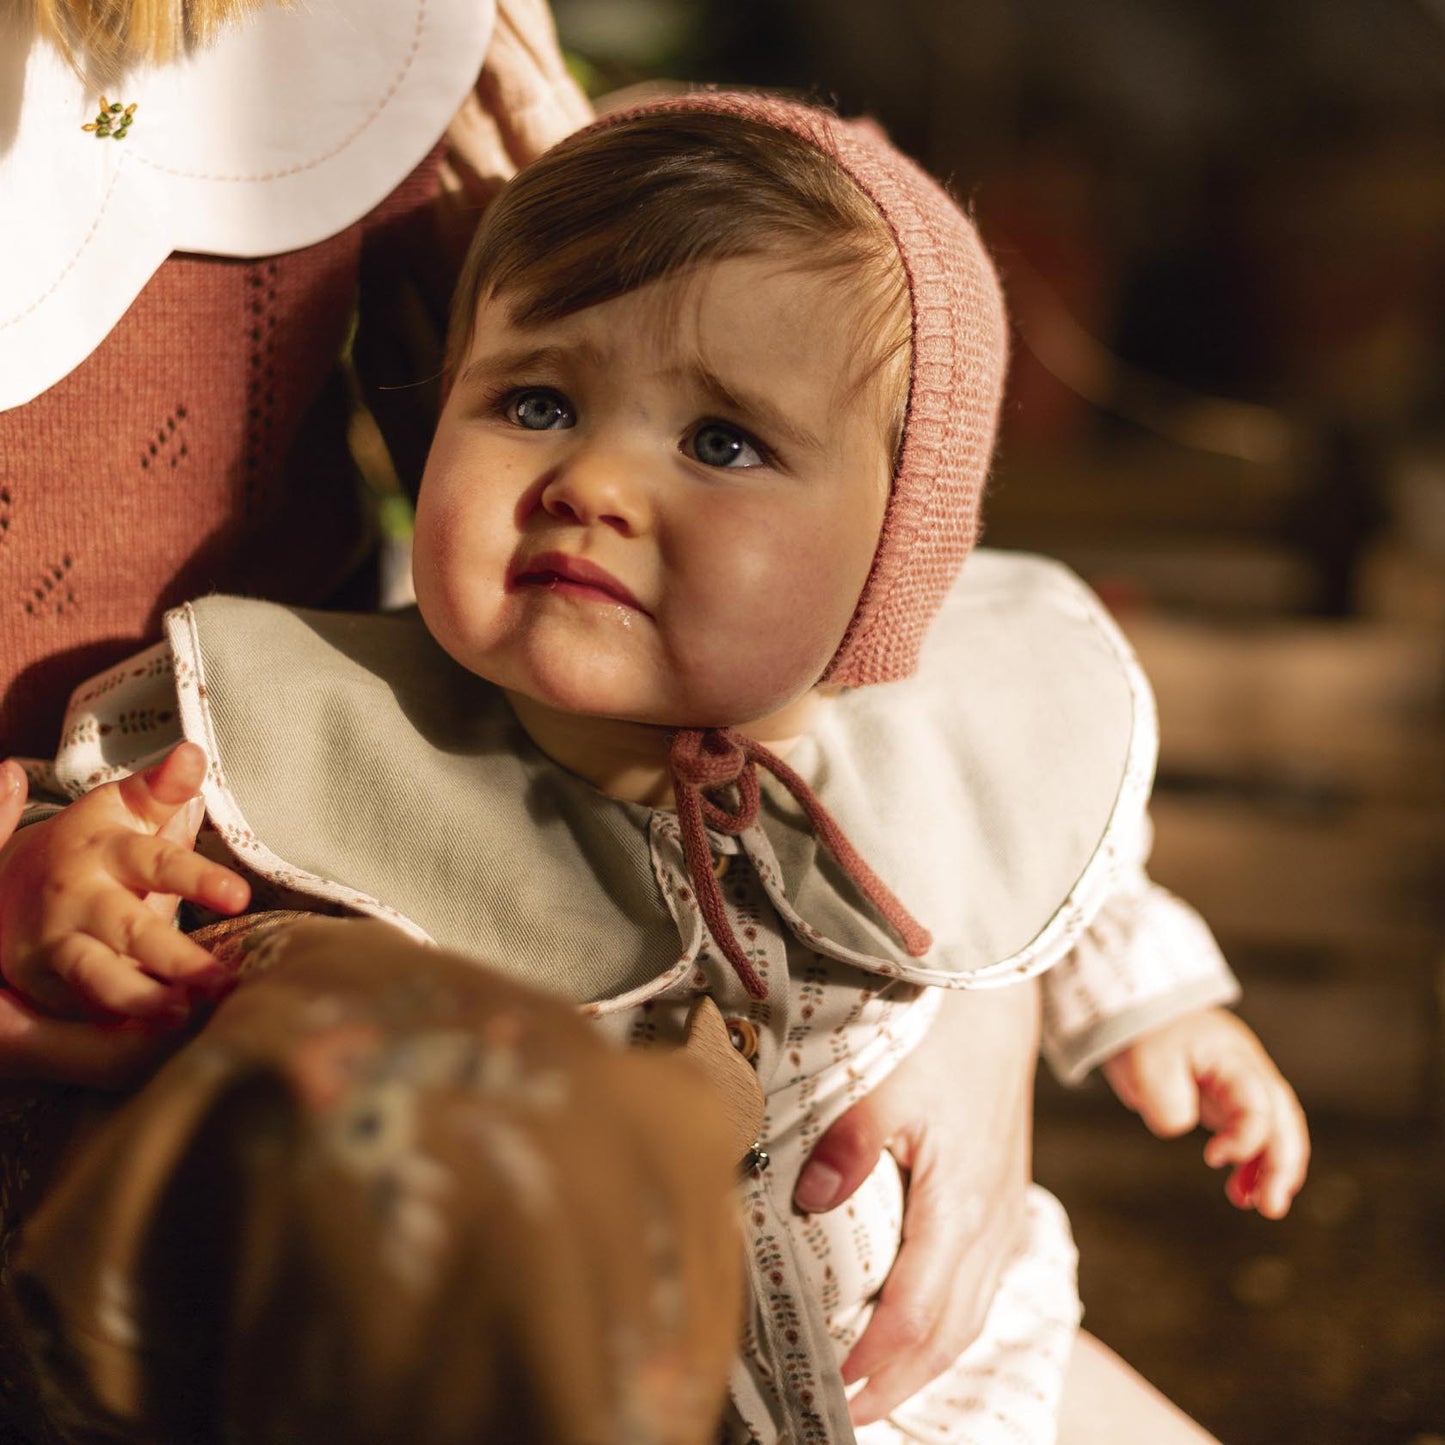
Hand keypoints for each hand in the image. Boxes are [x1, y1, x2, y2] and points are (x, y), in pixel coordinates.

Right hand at [0, 744, 249, 1022]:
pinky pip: (84, 1005)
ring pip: (99, 975)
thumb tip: (192, 752)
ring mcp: (63, 941)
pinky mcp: (51, 977)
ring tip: (183, 1013)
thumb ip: (161, 788)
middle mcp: (83, 897)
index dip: (197, 879)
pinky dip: (115, 1021)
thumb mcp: (123, 807)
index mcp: (108, 849)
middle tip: (222, 980)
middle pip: (131, 929)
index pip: (158, 863)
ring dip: (140, 996)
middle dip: (176, 957)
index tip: (239, 895)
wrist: (9, 880)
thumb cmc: (96, 842)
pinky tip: (152, 1036)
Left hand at [793, 983, 1039, 1426]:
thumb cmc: (942, 1034)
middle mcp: (991, 1220)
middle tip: (849, 1414)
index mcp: (962, 1202)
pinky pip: (979, 1282)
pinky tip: (916, 1324)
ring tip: (877, 1387)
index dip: (879, 1361)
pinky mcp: (1000, 1196)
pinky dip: (946, 1320)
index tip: (836, 1392)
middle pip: (951, 1330)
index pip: (920, 1310)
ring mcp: (1002, 1210)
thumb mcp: (888, 1081)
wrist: (999, 996)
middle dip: (901, 1382)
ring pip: (971, 1311)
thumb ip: (851, 1142)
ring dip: (925, 1359)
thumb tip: (812, 1199)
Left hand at [1102, 1006, 1308, 1218]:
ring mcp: (1242, 1085)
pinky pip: (1257, 1133)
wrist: (1137, 1008)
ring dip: (1274, 1168)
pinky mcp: (1230, 1099)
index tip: (1213, 1158)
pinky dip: (1255, 1161)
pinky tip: (1241, 1190)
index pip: (1258, 1104)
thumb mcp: (1145, 1065)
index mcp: (1232, 1057)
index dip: (1245, 1138)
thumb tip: (1181, 1128)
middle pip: (1284, 1119)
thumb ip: (1166, 1103)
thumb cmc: (1143, 1032)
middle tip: (1271, 1206)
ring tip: (1260, 1204)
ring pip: (1277, 1129)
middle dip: (1283, 1164)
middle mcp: (1248, 1071)